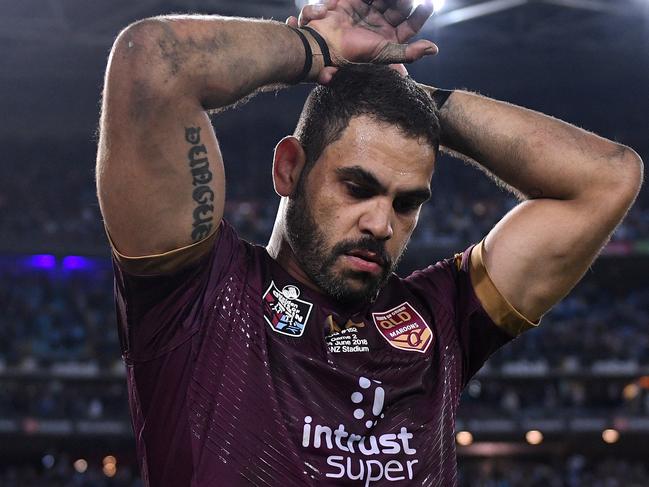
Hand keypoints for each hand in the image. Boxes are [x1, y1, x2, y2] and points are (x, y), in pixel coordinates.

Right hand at [286, 0, 434, 83]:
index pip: (410, 25)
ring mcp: (368, 11)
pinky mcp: (354, 1)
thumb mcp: (385, 53)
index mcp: (389, 39)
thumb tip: (434, 49)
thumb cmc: (353, 52)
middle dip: (405, 1)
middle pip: (399, 7)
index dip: (420, 15)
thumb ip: (409, 52)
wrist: (324, 44)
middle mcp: (380, 24)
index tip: (428, 4)